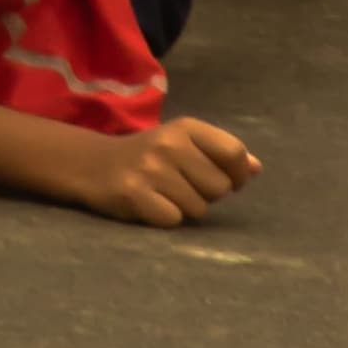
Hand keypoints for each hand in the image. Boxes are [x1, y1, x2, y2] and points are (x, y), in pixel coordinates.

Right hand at [72, 113, 260, 229]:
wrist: (91, 164)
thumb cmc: (147, 155)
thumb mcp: (183, 143)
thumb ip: (220, 153)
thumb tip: (256, 169)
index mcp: (186, 127)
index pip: (234, 153)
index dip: (238, 175)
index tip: (230, 182)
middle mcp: (169, 144)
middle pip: (220, 187)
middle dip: (207, 194)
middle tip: (184, 187)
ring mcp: (151, 170)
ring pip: (199, 208)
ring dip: (186, 208)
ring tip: (165, 195)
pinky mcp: (135, 195)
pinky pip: (174, 220)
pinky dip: (166, 218)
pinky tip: (151, 205)